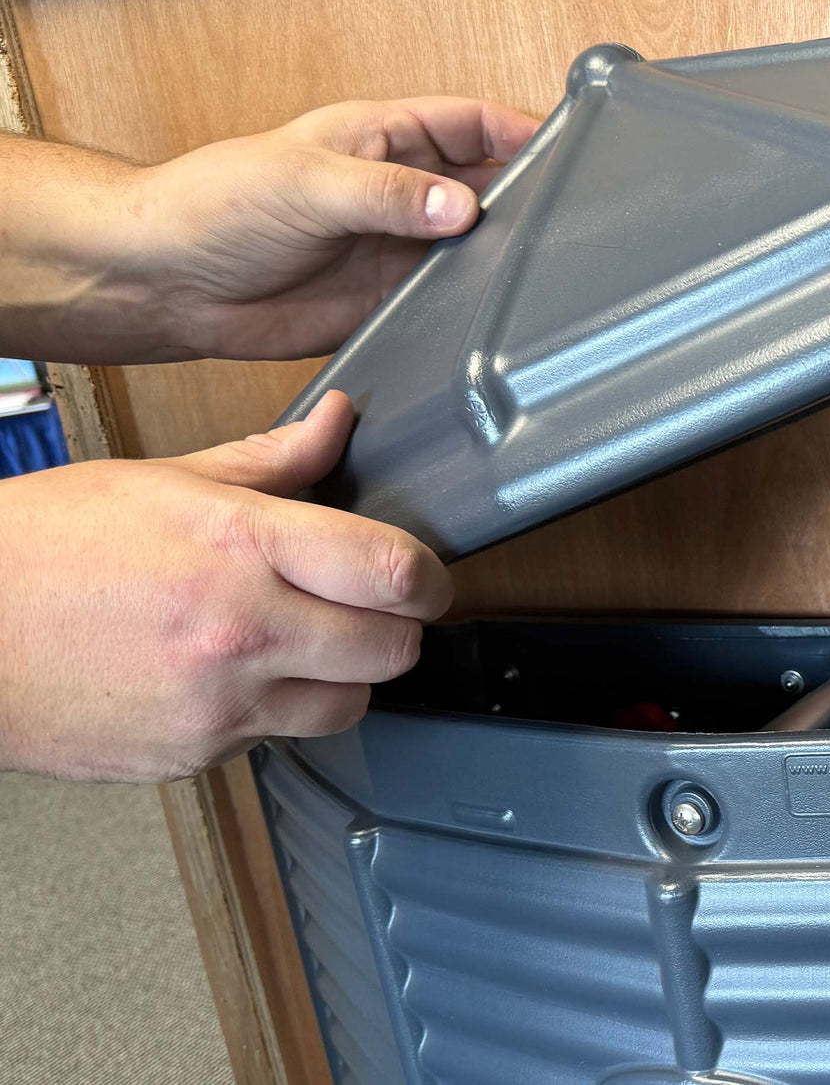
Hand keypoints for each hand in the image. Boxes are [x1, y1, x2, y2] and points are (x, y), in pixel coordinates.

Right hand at [0, 391, 451, 781]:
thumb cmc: (46, 545)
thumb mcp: (166, 478)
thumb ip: (273, 457)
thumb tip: (339, 422)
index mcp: (242, 547)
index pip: (392, 571)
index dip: (432, 578)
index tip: (429, 578)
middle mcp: (241, 633)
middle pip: (391, 652)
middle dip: (397, 629)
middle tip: (372, 609)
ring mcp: (217, 706)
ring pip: (346, 708)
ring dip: (345, 677)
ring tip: (304, 644)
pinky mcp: (192, 757)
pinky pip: (275, 740)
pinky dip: (274, 711)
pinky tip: (233, 675)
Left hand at [134, 97, 538, 360]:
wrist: (173, 281)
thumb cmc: (217, 204)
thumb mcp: (308, 182)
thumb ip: (389, 195)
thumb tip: (462, 208)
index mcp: (382, 137)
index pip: (469, 122)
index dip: (517, 128)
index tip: (564, 147)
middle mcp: (397, 191)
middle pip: (482, 184)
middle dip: (522, 195)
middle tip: (565, 215)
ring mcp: (394, 247)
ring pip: (470, 245)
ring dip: (499, 255)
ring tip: (540, 266)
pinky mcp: (385, 300)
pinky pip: (443, 298)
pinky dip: (469, 301)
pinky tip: (493, 310)